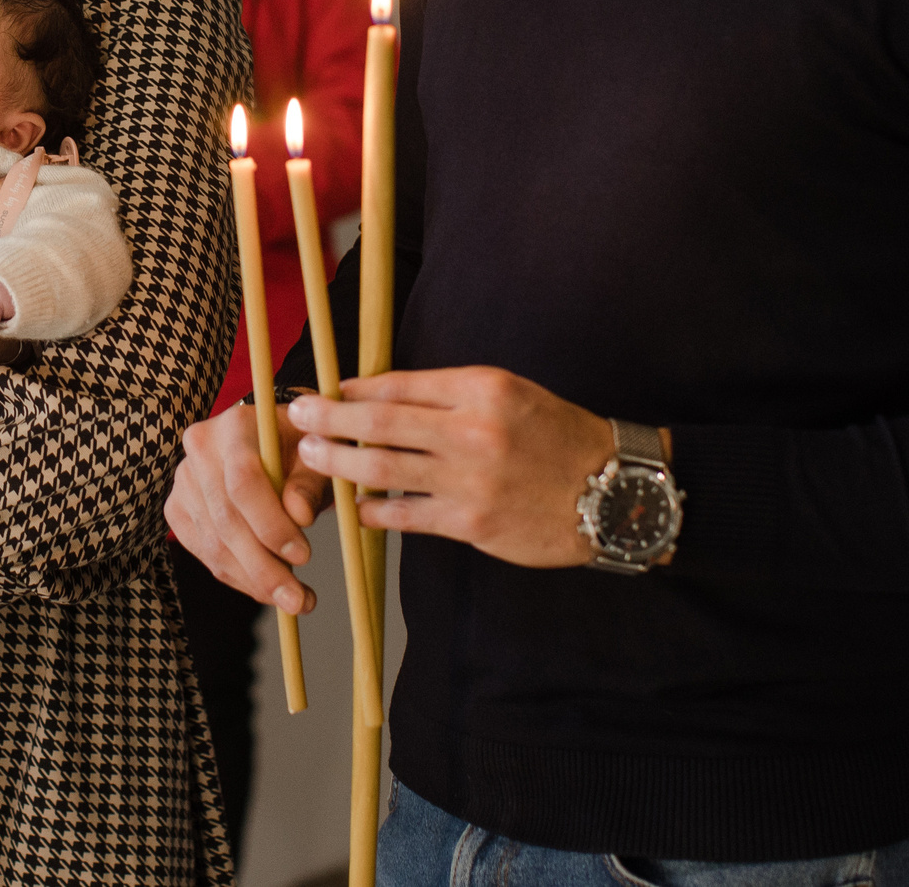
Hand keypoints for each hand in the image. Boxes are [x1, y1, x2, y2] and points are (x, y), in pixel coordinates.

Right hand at [164, 402, 332, 614]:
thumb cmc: (301, 451)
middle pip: (226, 520)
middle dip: (264, 567)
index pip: (243, 481)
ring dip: (253, 581)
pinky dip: (237, 578)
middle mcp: (199, 450)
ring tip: (292, 600)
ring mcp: (183, 480)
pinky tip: (266, 588)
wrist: (274, 446)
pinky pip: (204, 553)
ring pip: (213, 544)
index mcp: (234, 426)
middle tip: (298, 599)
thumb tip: (299, 515)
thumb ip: (308, 484)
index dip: (271, 525)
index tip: (304, 556)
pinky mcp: (177, 508)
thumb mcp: (316, 460)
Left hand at [291, 366, 635, 568]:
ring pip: (383, 468)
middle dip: (329, 419)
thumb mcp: (508, 394)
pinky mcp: (472, 523)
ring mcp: (470, 479)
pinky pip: (406, 516)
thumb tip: (380, 396)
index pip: (398, 385)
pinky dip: (375, 510)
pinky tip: (358, 507)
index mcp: (480, 388)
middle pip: (380, 421)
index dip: (353, 389)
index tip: (324, 391)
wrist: (611, 492)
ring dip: (338, 463)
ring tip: (312, 458)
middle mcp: (473, 429)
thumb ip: (449, 395)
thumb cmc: (554, 438)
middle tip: (297, 416)